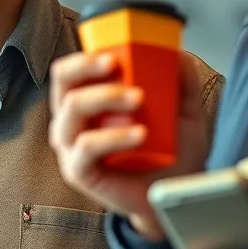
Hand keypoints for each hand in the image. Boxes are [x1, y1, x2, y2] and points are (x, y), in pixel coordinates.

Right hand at [48, 50, 209, 239]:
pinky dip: (113, 136)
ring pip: (73, 109)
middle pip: (63, 83)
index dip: (85, 57)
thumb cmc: (170, 153)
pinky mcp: (78, 171)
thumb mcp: (184, 113)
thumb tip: (179, 53)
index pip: (71, 70)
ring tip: (139, 98)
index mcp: (88, 101)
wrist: (173, 197)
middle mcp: (72, 121)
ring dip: (105, 96)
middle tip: (118, 64)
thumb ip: (182, 83)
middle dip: (87, 67)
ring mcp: (71, 147)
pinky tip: (139, 134)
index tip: (115, 51)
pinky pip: (87, 147)